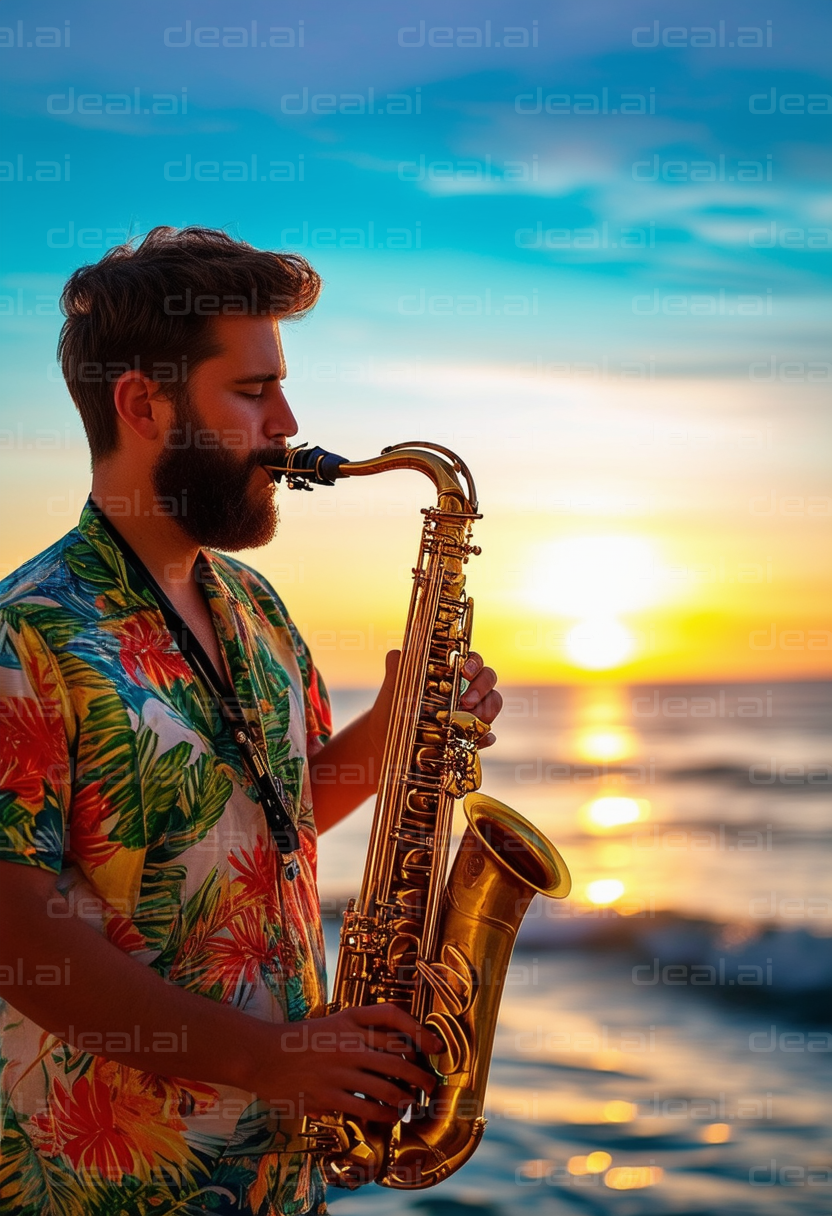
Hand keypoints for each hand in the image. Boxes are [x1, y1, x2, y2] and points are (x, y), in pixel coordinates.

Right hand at [254, 1004, 440, 1123]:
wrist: (263, 1054)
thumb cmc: (300, 1039)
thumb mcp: (331, 1023)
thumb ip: (360, 1030)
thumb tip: (397, 1047)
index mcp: (349, 1019)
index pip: (393, 1017)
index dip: (419, 1030)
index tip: (435, 1045)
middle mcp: (348, 1042)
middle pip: (398, 1056)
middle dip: (420, 1074)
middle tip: (429, 1084)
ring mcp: (339, 1069)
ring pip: (387, 1086)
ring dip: (405, 1098)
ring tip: (411, 1103)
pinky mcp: (329, 1094)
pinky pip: (366, 1107)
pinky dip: (384, 1114)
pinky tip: (389, 1116)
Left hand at [369, 649, 502, 753]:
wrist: (386, 742)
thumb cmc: (391, 710)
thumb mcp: (392, 690)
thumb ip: (396, 671)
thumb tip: (396, 654)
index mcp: (449, 672)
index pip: (471, 659)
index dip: (474, 663)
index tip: (465, 671)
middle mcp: (464, 688)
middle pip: (488, 678)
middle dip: (482, 687)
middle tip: (466, 701)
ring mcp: (470, 711)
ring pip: (492, 703)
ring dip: (488, 710)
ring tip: (471, 721)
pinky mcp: (470, 736)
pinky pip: (486, 735)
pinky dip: (486, 737)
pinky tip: (480, 741)